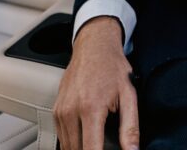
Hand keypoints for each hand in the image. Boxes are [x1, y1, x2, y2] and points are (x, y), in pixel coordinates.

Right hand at [53, 16, 139, 149]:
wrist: (94, 47)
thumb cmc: (112, 67)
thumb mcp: (129, 95)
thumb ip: (130, 127)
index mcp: (90, 108)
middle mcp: (71, 111)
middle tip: (105, 144)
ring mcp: (61, 111)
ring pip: (67, 147)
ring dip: (82, 148)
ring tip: (98, 141)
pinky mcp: (56, 111)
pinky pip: (62, 137)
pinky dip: (74, 142)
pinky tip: (87, 136)